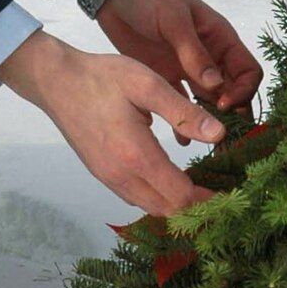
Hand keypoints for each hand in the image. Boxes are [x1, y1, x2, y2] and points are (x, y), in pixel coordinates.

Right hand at [0, 31, 225, 214]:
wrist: (55, 81)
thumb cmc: (101, 77)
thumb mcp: (146, 84)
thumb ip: (183, 111)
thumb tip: (219, 135)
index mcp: (136, 156)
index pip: (180, 196)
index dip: (208, 200)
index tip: (231, 193)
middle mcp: (121, 176)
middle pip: (167, 210)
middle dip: (196, 207)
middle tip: (221, 192)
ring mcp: (108, 178)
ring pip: (150, 206)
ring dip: (176, 204)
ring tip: (201, 186)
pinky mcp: (101, 173)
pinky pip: (135, 197)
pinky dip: (158, 196)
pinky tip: (170, 178)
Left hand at [93, 0, 262, 128]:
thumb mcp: (173, 20)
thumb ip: (193, 52)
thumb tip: (217, 86)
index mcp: (219, 38)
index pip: (247, 71)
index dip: (242, 92)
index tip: (223, 107)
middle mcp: (208, 56)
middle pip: (232, 91)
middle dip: (232, 116)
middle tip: (226, 144)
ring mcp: (187, 67)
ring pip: (208, 101)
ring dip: (210, 122)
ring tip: (208, 149)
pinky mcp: (165, 76)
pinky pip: (180, 102)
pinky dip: (183, 120)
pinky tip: (181, 139)